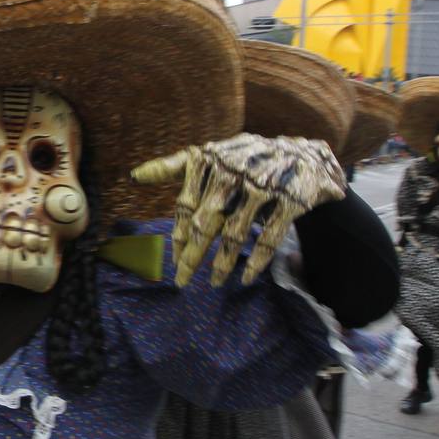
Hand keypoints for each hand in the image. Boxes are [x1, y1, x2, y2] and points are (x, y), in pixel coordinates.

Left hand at [131, 133, 345, 286]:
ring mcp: (263, 187)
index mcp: (211, 161)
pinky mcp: (290, 201)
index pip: (186, 205)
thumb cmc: (245, 160)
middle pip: (206, 223)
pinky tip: (244, 279)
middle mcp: (234, 172)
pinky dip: (256, 262)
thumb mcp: (212, 156)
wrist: (305, 155)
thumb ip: (174, 166)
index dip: (178, 236)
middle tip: (182, 282)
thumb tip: (133, 176)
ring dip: (222, 264)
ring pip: (235, 234)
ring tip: (214, 283)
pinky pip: (268, 237)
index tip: (173, 261)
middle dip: (192, 256)